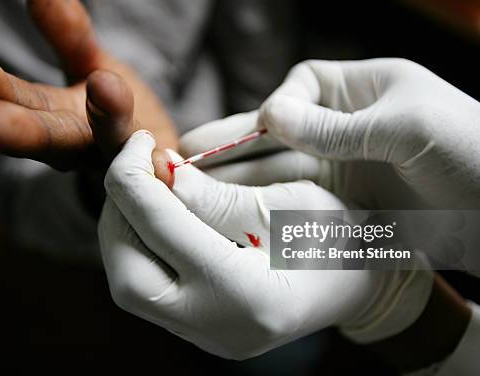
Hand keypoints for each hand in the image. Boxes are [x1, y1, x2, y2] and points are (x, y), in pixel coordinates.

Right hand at [0, 0, 176, 183]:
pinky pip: (162, 168)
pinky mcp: (162, 170)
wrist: (153, 156)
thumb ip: (69, 37)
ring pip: (112, 143)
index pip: (23, 104)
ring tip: (104, 85)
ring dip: (107, 121)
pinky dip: (160, 164)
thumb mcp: (88, 69)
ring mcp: (124, 158)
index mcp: (58, 122)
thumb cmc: (111, 116)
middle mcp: (83, 147)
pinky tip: (163, 158)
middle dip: (18, 130)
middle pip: (51, 139)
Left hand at [98, 130, 432, 358]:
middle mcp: (218, 327)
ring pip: (129, 287)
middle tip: (133, 169)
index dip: (134, 176)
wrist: (361, 285)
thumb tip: (159, 172)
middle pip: (127, 273)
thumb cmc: (339, 237)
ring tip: (143, 191)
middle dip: (118, 211)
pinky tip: (158, 220)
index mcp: (247, 292)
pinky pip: (148, 292)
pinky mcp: (202, 333)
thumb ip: (217, 194)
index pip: (161, 227)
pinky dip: (140, 250)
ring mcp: (208, 337)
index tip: (138, 142)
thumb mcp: (289, 202)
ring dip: (123, 231)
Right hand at [180, 59, 479, 207]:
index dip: (277, 106)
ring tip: (192, 185)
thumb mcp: (408, 128)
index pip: (302, 87)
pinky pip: (298, 202)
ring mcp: (347, 168)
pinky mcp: (347, 205)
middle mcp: (350, 127)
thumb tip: (270, 113)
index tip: (266, 128)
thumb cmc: (476, 154)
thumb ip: (337, 126)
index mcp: (366, 89)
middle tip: (185, 153)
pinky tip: (233, 211)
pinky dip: (266, 206)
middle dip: (235, 143)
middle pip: (281, 131)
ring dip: (240, 177)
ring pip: (282, 169)